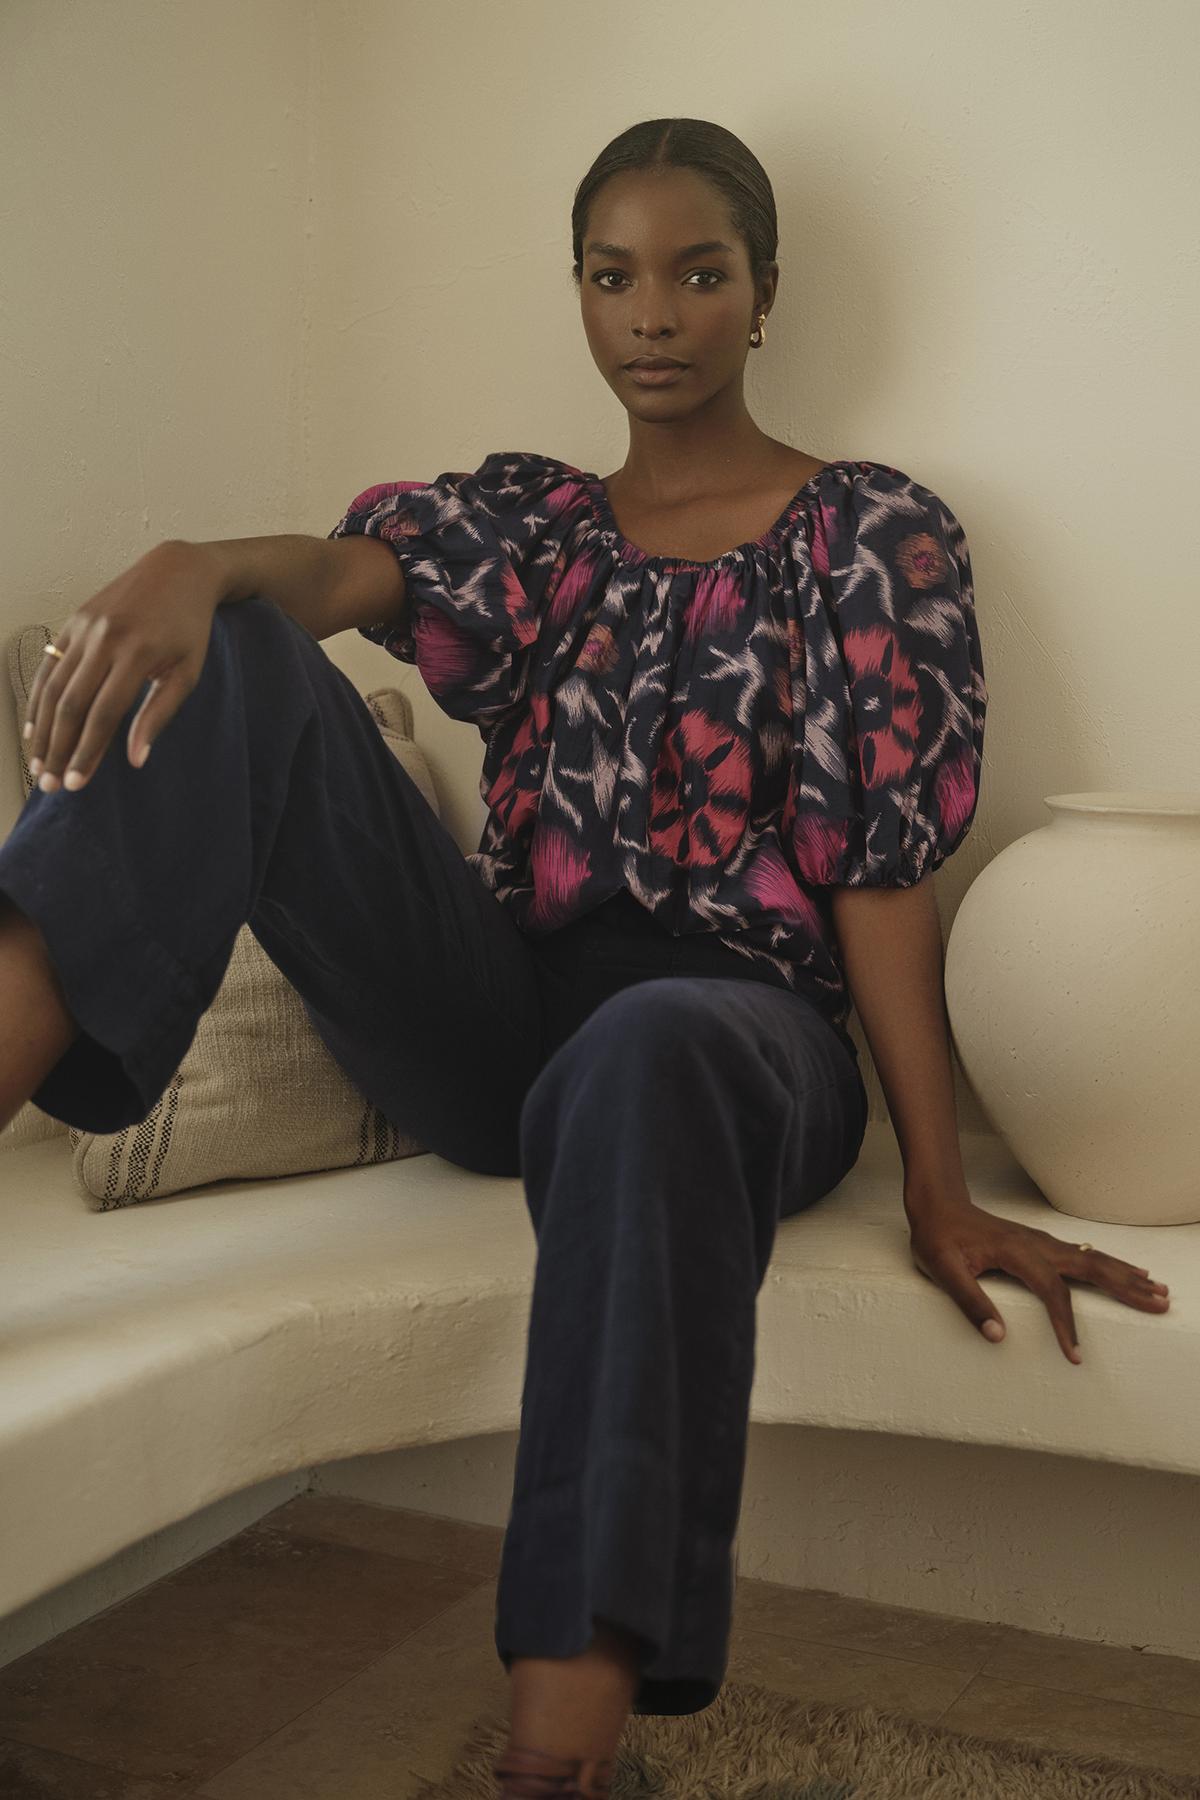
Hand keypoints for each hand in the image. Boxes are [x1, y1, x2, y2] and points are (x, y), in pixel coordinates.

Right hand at [23, 539, 221, 793]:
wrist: (177, 571)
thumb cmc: (188, 628)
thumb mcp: (188, 672)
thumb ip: (159, 715)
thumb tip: (136, 760)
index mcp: (137, 653)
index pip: (104, 713)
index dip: (87, 751)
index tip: (77, 783)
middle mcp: (104, 639)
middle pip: (70, 704)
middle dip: (57, 749)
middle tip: (49, 786)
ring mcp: (84, 628)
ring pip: (52, 687)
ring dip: (42, 731)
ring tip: (37, 766)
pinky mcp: (73, 621)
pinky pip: (49, 666)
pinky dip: (38, 700)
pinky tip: (34, 730)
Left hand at [905, 1193, 1170, 1363]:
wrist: (937, 1204)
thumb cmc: (937, 1237)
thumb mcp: (942, 1270)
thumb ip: (970, 1302)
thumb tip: (998, 1337)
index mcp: (1017, 1253)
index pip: (1052, 1292)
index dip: (1065, 1325)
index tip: (1075, 1356)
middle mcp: (1037, 1245)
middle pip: (1091, 1267)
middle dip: (1127, 1287)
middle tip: (1160, 1303)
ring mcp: (1042, 1242)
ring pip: (1093, 1258)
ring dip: (1126, 1274)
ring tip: (1158, 1289)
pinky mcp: (1041, 1244)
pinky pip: (1084, 1255)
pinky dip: (1111, 1265)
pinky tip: (1127, 1272)